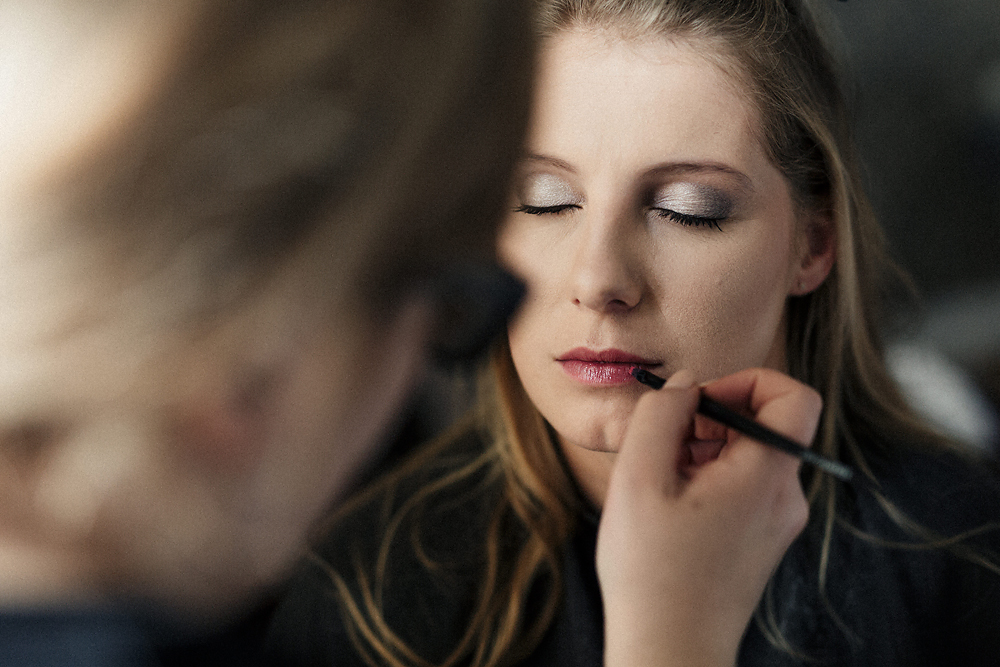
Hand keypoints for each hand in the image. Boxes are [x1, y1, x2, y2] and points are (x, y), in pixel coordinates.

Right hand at [597, 368, 821, 666]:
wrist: (669, 650)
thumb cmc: (651, 570)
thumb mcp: (639, 476)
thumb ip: (662, 413)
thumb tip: (686, 383)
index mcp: (766, 477)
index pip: (794, 397)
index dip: (748, 381)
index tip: (698, 402)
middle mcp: (785, 497)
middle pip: (763, 425)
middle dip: (709, 419)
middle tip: (662, 444)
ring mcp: (776, 522)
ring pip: (747, 455)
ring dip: (702, 450)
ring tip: (658, 482)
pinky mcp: (761, 541)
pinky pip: (742, 486)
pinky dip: (706, 479)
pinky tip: (668, 506)